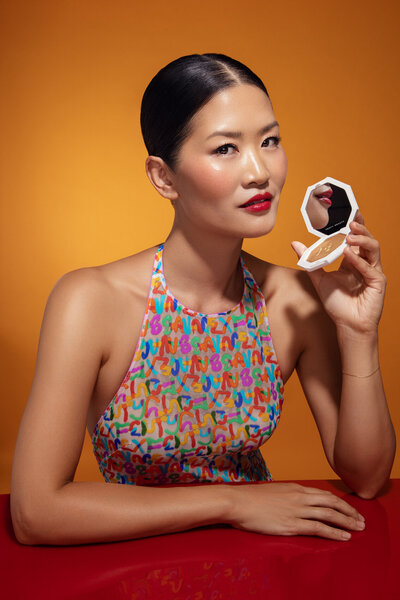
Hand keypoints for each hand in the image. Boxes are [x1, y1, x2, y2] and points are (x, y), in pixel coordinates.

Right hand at [227, 482, 364, 540]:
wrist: (238, 502)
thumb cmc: (251, 498)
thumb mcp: (274, 491)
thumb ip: (288, 496)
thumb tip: (296, 502)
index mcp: (296, 488)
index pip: (324, 494)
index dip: (340, 502)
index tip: (350, 509)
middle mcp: (300, 497)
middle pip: (331, 503)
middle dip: (349, 511)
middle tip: (361, 520)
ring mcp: (297, 510)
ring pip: (329, 515)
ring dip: (347, 522)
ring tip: (358, 528)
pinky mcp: (291, 524)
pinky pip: (318, 528)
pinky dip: (334, 532)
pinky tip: (344, 537)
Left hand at [291, 212, 385, 334]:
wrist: (347, 325)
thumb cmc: (337, 304)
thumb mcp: (319, 279)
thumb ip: (309, 261)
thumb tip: (295, 244)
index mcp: (353, 261)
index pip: (355, 239)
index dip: (354, 225)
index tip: (349, 212)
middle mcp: (365, 264)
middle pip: (367, 240)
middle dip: (361, 228)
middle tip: (351, 219)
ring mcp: (373, 272)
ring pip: (373, 249)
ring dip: (362, 240)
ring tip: (349, 234)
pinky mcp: (378, 282)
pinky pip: (370, 268)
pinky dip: (358, 260)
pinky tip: (348, 255)